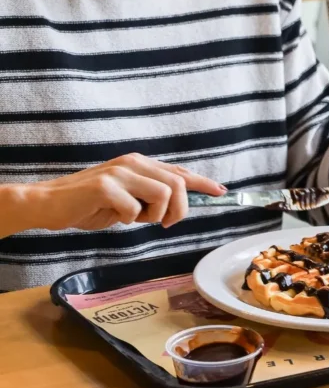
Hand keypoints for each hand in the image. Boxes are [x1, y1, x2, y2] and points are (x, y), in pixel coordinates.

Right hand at [26, 154, 224, 231]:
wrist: (48, 204)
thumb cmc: (88, 205)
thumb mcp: (126, 199)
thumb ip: (149, 197)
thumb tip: (176, 206)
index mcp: (139, 164)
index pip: (179, 172)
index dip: (202, 182)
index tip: (221, 191)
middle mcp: (133, 163)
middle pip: (178, 184)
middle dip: (179, 209)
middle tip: (165, 224)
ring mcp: (120, 173)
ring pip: (163, 194)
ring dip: (155, 215)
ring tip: (135, 219)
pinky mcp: (106, 186)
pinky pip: (135, 210)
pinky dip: (129, 220)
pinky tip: (113, 217)